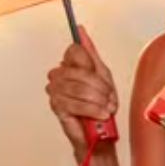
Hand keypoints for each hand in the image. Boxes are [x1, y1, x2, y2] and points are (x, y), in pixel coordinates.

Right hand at [44, 26, 117, 156]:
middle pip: (79, 70)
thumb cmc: (99, 106)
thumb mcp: (102, 75)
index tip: (99, 77)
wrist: (99, 134)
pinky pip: (74, 102)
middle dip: (99, 86)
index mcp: (69, 65)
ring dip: (96, 99)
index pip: (74, 51)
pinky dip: (91, 109)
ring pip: (78, 87)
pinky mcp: (57, 107)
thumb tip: (80, 31)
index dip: (91, 66)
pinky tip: (98, 114)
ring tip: (104, 108)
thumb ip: (90, 52)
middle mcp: (59, 76)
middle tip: (107, 97)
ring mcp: (56, 91)